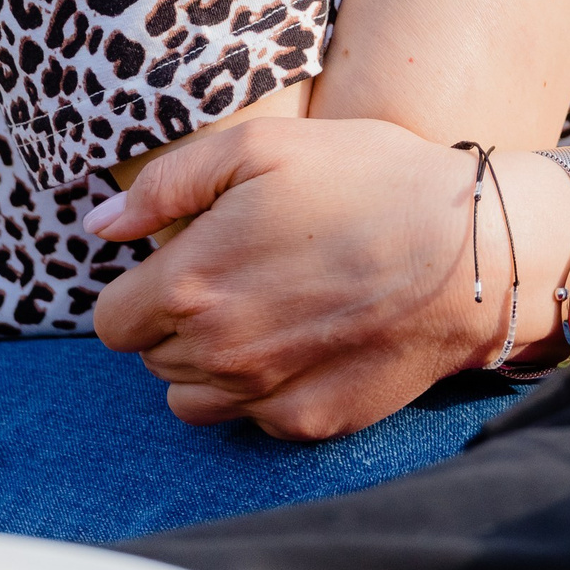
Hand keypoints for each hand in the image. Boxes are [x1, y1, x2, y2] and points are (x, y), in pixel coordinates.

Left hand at [88, 116, 494, 437]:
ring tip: (263, 307)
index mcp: (194, 283)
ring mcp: (263, 396)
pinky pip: (252, 417)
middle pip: (150, 358)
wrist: (468, 249)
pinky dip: (262, 386)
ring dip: (207, 360)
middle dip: (176, 317)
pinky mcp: (308, 422)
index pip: (111, 320)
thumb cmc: (367, 181)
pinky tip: (304, 337)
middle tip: (236, 269)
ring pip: (191, 397)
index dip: (139, 286)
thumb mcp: (261, 146)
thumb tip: (101, 226)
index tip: (183, 257)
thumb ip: (166, 184)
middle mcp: (218, 352)